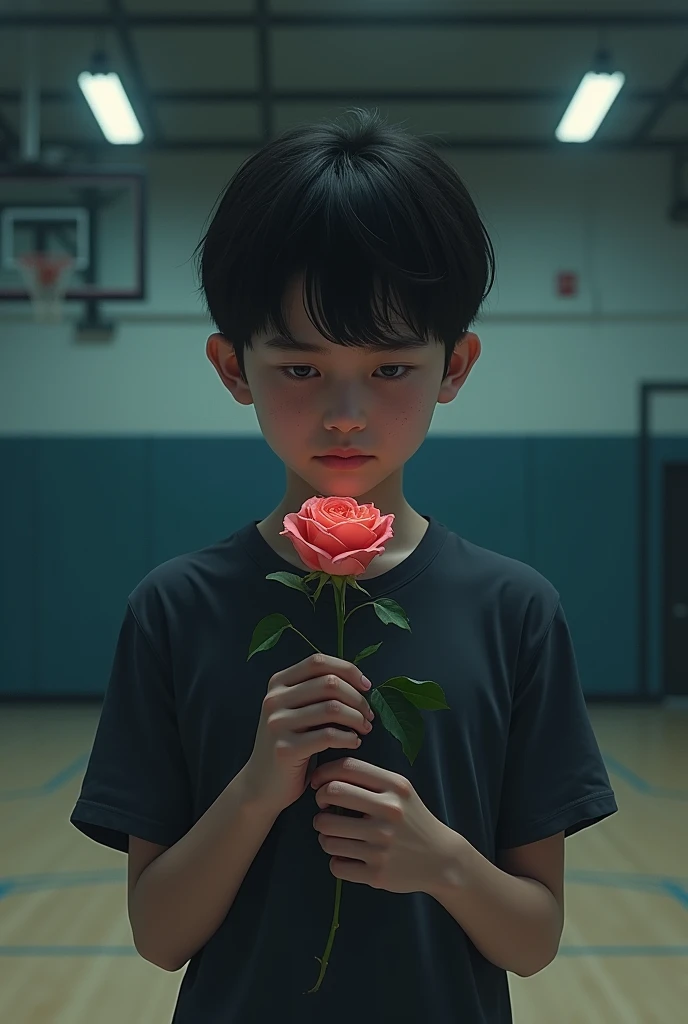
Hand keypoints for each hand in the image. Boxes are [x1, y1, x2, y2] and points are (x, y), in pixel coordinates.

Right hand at [242, 653, 374, 815]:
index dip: (347, 670)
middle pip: (329, 683)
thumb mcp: (295, 711)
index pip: (318, 662)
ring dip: (357, 718)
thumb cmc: (290, 744)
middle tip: (369, 714)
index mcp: (278, 683)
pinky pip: (329, 736)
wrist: (261, 785)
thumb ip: (316, 692)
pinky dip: (349, 737)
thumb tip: (357, 679)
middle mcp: (274, 699)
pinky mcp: (285, 748)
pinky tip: (354, 742)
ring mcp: (277, 723)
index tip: (367, 686)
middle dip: (357, 698)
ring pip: (332, 708)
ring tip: (365, 728)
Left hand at [310, 757, 450, 894]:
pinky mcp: (377, 873)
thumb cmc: (412, 820)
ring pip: (327, 834)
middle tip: (325, 810)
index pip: (345, 768)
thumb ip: (369, 779)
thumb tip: (325, 776)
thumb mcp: (401, 790)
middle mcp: (388, 812)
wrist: (441, 860)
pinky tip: (348, 858)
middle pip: (330, 794)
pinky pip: (335, 865)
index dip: (323, 774)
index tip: (319, 784)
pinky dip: (336, 862)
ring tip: (337, 836)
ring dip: (325, 835)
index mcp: (394, 787)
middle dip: (320, 801)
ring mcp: (382, 844)